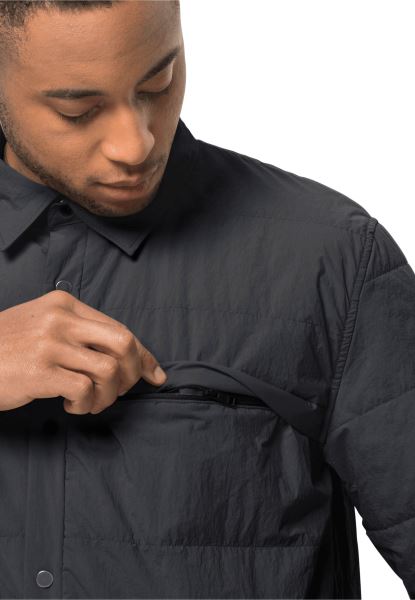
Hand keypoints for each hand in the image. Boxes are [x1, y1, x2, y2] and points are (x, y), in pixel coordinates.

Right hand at [0, 289, 166, 413]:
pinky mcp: (40, 370)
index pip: (119, 328)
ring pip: (108, 370)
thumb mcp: (43, 326)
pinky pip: (85, 389)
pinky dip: (86, 403)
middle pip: (123, 344)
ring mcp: (50, 343)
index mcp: (65, 304)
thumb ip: (80, 333)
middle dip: (132, 373)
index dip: (143, 355)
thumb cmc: (6, 347)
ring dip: (107, 395)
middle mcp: (61, 319)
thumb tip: (122, 354)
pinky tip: (71, 405)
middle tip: (120, 392)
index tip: (155, 375)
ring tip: (90, 402)